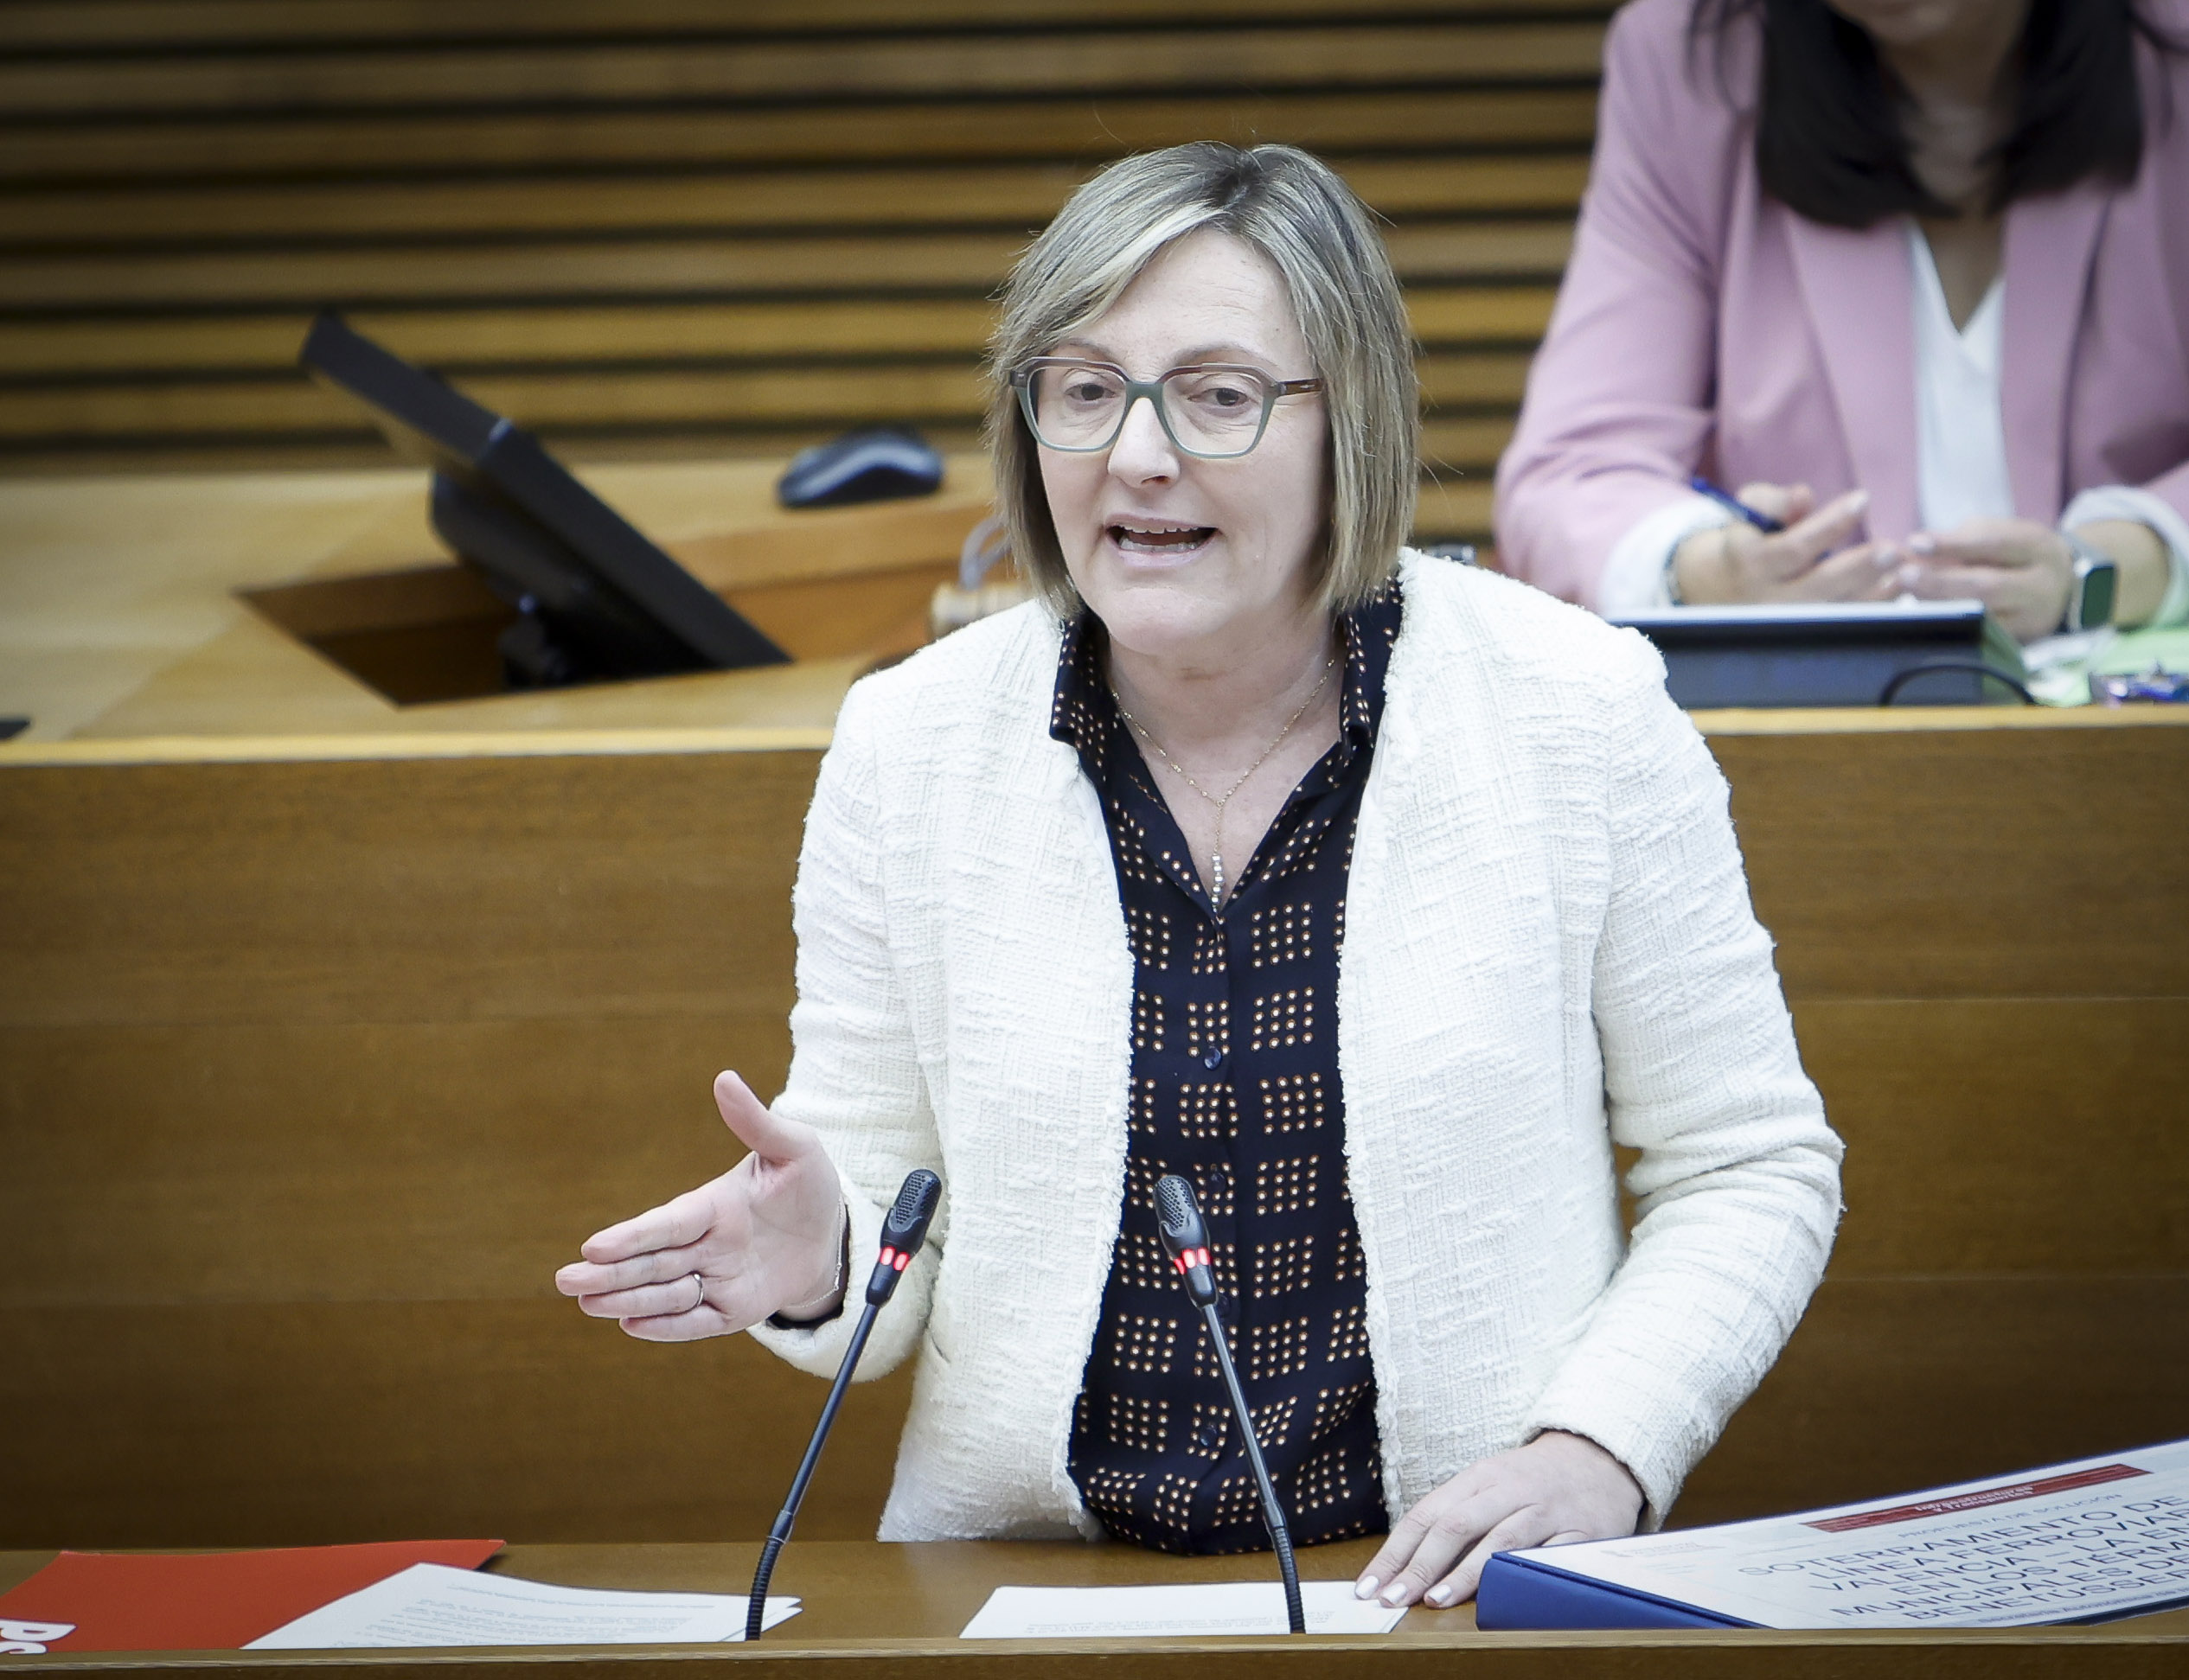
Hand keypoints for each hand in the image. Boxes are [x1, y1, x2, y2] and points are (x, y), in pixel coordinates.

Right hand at [553, 1071, 845, 1340]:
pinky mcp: (732, 1310)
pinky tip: (632, 1326)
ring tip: (588, 1304)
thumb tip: (724, 1078)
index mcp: (712, 1206)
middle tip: (565, 1280)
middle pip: (652, 1262)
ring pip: (666, 1293)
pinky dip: (668, 1327)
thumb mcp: (793, 1149)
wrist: (833, 1233)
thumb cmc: (807, 1185)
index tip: (595, 1245)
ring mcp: (716, 1279)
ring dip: (628, 1300)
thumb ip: (756, 1122)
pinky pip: (697, 1321)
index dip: (633, 1236)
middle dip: (611, 1273)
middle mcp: (705, 1245)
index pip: (668, 1224)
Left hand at [1354, 1430, 1643, 1609]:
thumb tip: (1405, 1562)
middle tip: (1392, 1598)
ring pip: (1498, 1540)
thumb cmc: (1531, 1479)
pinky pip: (1547, 1555)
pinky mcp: (1579, 1531)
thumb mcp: (1489, 1484)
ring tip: (1434, 1600)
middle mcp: (1506, 1489)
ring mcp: (1543, 1509)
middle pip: (1455, 1525)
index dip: (1395, 1552)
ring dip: (1464, 1573)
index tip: (1369, 1586)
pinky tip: (1502, 1595)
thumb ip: (1455, 1516)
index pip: (1425, 1514)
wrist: (1598, 1457)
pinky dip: (1520, 1575)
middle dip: (1419, 1565)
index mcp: (1477, 1477)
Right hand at [1673, 484, 1901, 605]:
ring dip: (1875, 591)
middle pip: (1819, 585)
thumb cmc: (1743, 540)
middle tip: (1894, 548)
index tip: (1862, 499)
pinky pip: (1844, 622)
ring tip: (1906, 568)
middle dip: (1859, 568)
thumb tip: (1802, 496)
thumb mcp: (1745, 513)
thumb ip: (1772, 501)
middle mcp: (1769, 598)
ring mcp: (1789, 621)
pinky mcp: (1805, 632)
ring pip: (1836, 610)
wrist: (1715, 587)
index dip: (1829, 525)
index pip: (1793, 547)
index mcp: (1751, 563)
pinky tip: (1897, 586)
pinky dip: (1872, 606)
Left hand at [1891, 518, 2073, 641]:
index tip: (1916, 543)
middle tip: (1905, 575)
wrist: (2062, 585)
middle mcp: (2040, 586)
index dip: (1953, 545)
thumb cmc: (2016, 553)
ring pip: (1983, 617)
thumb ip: (1961, 540)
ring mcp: (2032, 619)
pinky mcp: (2019, 643)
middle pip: (1988, 587)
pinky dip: (1950, 626)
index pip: (1994, 544)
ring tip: (1906, 595)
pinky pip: (1980, 636)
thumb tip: (1915, 550)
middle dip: (1941, 582)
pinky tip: (1924, 616)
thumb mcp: (1998, 534)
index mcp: (2038, 548)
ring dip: (1940, 606)